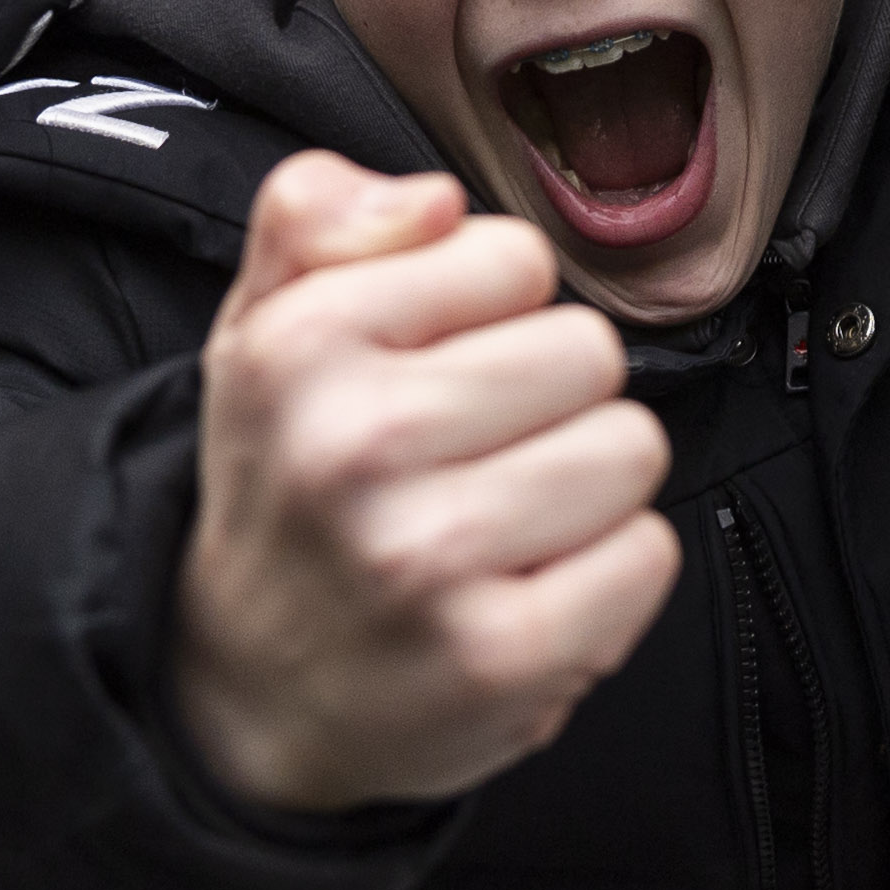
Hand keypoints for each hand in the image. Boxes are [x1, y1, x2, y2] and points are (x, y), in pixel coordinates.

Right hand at [175, 151, 676, 813]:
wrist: (243, 690)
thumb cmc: (288, 483)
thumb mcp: (260, 326)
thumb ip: (314, 214)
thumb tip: (436, 199)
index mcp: (301, 343)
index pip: (515, 256)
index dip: (492, 311)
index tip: (435, 367)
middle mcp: (356, 444)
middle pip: (589, 350)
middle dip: (551, 398)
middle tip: (474, 455)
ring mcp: (428, 558)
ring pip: (631, 449)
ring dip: (585, 486)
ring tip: (503, 522)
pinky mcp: (500, 657)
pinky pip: (646, 555)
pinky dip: (607, 573)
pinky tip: (530, 588)